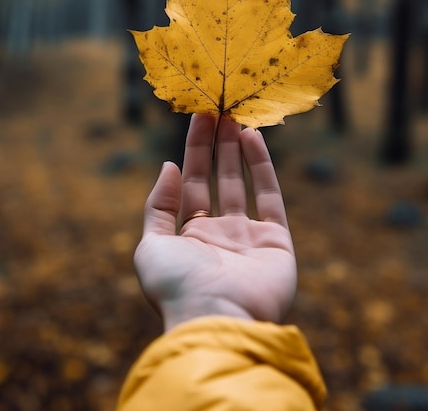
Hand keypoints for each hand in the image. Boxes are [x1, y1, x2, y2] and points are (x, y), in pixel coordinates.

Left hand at [134, 114, 296, 331]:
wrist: (217, 319)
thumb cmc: (177, 286)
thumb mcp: (151, 246)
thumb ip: (158, 205)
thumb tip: (169, 167)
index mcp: (189, 234)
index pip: (192, 182)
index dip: (194, 149)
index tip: (198, 117)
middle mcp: (219, 232)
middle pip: (218, 177)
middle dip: (217, 144)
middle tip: (219, 108)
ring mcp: (248, 235)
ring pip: (242, 181)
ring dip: (237, 149)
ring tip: (235, 116)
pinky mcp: (276, 240)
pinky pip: (270, 195)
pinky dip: (262, 166)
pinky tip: (252, 137)